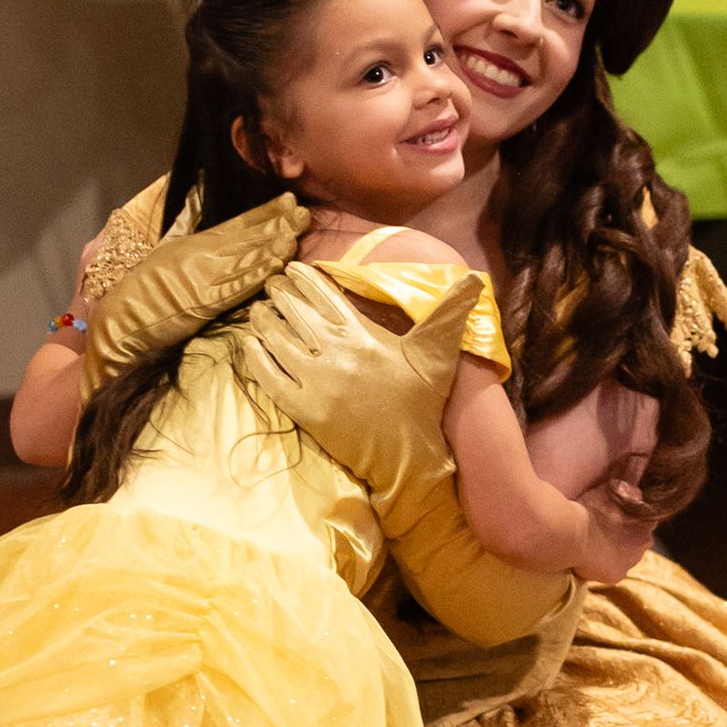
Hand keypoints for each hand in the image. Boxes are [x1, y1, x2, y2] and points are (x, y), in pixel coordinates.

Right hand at [81, 193, 307, 393]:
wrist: (117, 328)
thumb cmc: (135, 293)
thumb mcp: (160, 250)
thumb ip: (183, 224)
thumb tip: (197, 195)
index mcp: (189, 244)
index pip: (234, 225)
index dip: (263, 213)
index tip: (288, 201)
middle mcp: (197, 258)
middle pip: (244, 239)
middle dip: (276, 225)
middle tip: (303, 212)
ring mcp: (201, 280)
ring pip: (244, 260)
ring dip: (272, 246)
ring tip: (297, 232)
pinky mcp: (203, 304)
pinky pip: (236, 286)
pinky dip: (258, 274)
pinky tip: (278, 263)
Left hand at [237, 262, 480, 509]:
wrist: (408, 457)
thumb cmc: (421, 404)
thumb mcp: (437, 355)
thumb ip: (450, 314)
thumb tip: (477, 279)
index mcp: (364, 337)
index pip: (327, 297)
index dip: (306, 280)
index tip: (292, 269)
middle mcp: (336, 355)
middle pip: (297, 315)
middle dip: (281, 296)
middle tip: (271, 286)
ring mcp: (317, 384)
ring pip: (279, 342)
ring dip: (264, 321)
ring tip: (257, 310)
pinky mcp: (304, 410)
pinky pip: (270, 378)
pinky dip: (256, 357)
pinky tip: (249, 344)